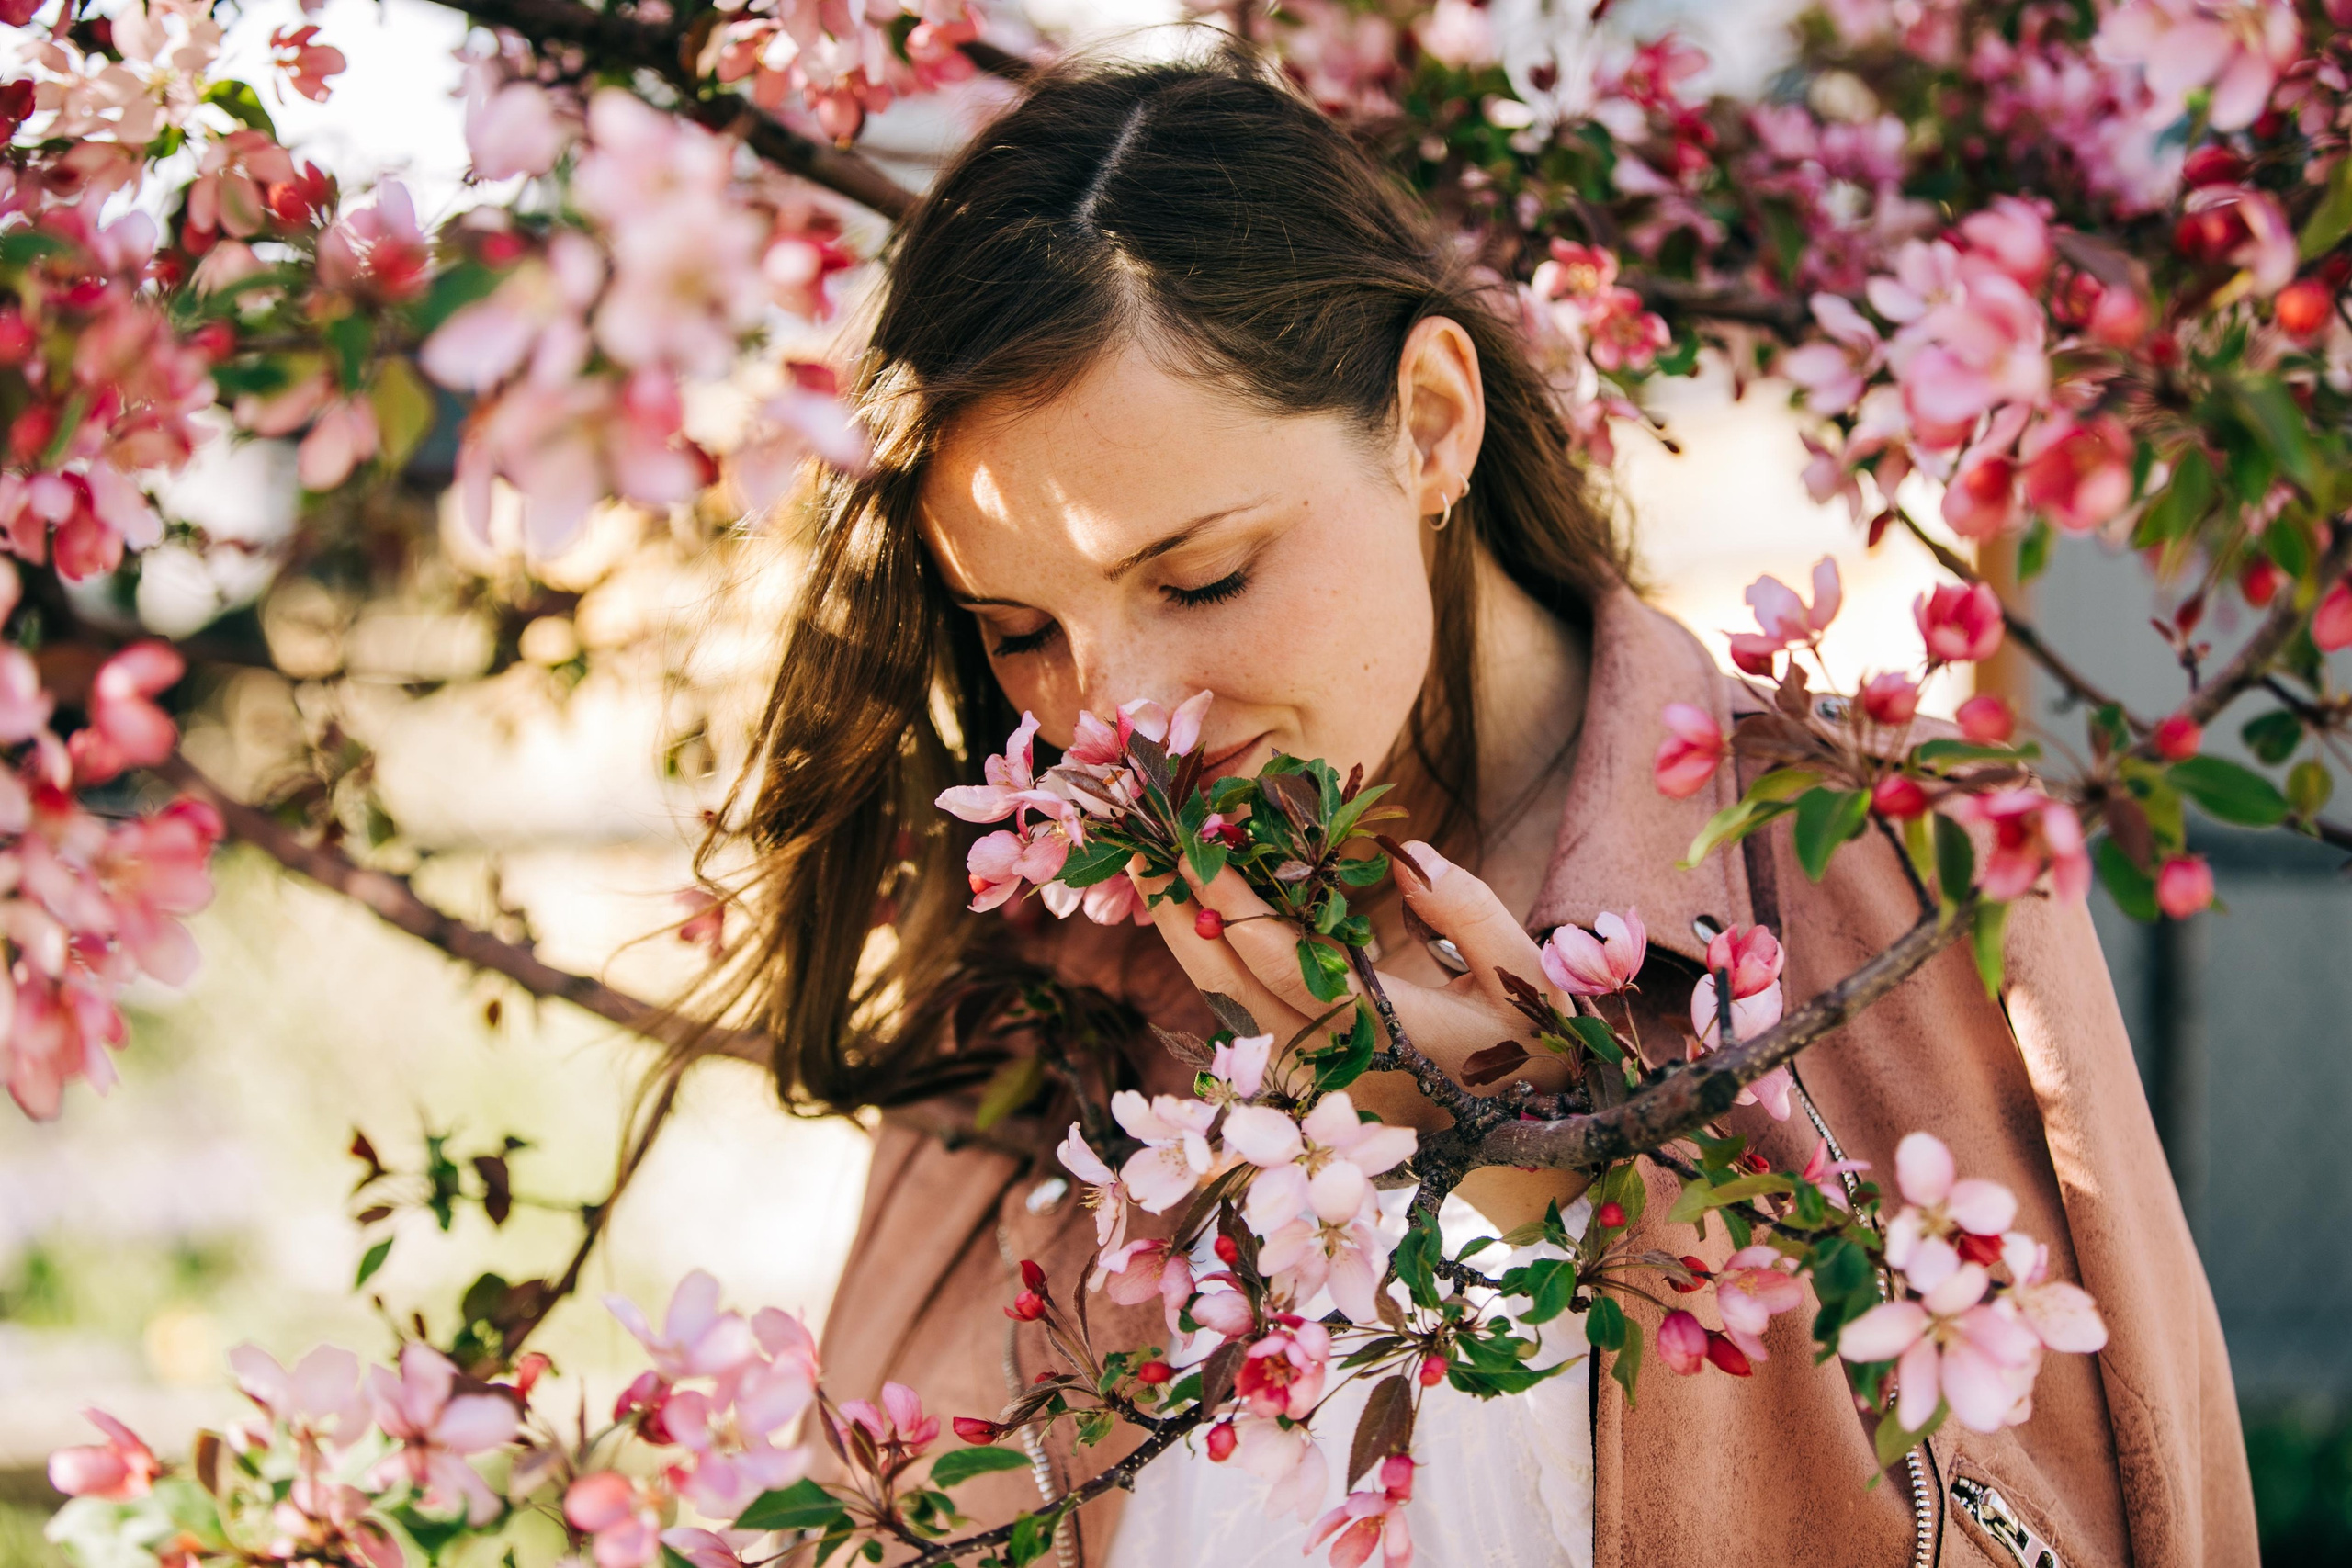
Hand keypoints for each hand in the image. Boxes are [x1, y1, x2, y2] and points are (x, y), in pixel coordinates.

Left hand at [1138, 838, 1589, 1229]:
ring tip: (1150, 875)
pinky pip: (1243, 1019)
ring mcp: (1316, 1081)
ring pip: (1230, 1008)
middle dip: (1184, 916)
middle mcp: (1340, 1066)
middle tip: (1142, 848)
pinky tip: (1190, 920)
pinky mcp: (1306, 1082)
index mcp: (1395, 1036)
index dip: (1239, 912)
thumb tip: (1406, 853)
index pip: (1296, 971)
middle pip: (1237, 990)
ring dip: (1186, 942)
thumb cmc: (1534, 1052)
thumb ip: (1469, 912)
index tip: (1197, 852)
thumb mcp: (1527, 976)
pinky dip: (1212, 966)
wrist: (1530, 1150)